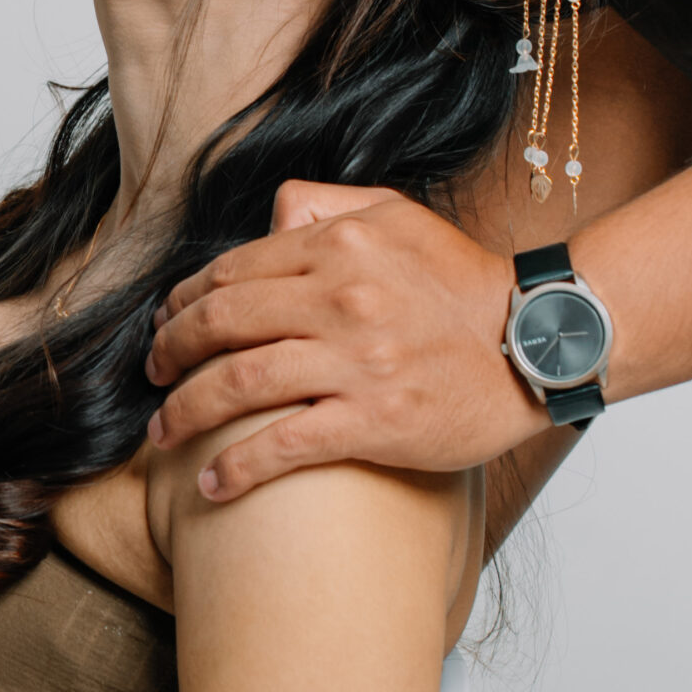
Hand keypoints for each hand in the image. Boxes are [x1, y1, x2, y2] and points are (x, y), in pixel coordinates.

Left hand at [145, 181, 544, 498]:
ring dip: (186, 411)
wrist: (539, 342)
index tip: (165, 324)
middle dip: (170, 352)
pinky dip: (237, 466)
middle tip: (152, 374)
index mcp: (340, 247)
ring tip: (162, 433)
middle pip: (222, 323)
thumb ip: (328, 206)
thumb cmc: (464, 282)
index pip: (232, 272)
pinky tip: (210, 485)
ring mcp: (357, 362)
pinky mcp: (375, 420)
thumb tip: (271, 215)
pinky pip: (283, 444)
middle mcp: (341, 299)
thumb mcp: (398, 215)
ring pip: (239, 383)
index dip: (184, 301)